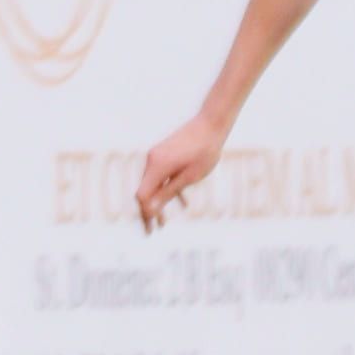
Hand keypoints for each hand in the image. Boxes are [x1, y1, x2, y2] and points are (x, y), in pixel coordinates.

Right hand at [136, 111, 224, 228]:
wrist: (210, 124)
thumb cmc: (204, 151)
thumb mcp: (190, 176)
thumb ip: (169, 192)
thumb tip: (152, 209)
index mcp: (156, 167)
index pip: (143, 195)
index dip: (145, 213)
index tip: (151, 229)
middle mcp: (151, 161)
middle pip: (145, 191)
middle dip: (149, 211)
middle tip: (153, 230)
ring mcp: (156, 157)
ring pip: (153, 184)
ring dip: (158, 202)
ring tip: (164, 221)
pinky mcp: (163, 154)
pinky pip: (161, 176)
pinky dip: (166, 189)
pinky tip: (181, 203)